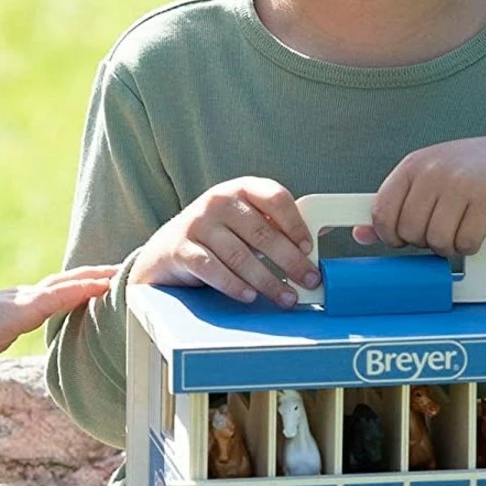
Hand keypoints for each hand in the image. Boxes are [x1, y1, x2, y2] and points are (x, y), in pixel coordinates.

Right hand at [0, 266, 119, 369]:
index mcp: (17, 306)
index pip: (55, 293)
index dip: (78, 286)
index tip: (101, 284)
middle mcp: (24, 296)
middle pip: (67, 281)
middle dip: (95, 275)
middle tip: (121, 270)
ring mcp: (25, 300)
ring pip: (69, 283)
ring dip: (98, 277)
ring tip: (123, 273)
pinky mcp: (24, 308)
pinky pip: (61, 296)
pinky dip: (84, 288)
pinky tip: (105, 285)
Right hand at [127, 178, 319, 305]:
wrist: (165, 249)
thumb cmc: (215, 236)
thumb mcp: (244, 221)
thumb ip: (275, 226)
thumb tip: (319, 236)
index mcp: (240, 189)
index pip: (275, 197)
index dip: (296, 223)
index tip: (309, 248)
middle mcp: (218, 201)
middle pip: (262, 232)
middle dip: (290, 261)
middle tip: (309, 280)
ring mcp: (198, 224)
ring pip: (240, 256)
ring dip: (267, 281)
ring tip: (285, 297)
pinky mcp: (182, 249)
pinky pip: (213, 270)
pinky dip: (234, 285)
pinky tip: (249, 295)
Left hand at [362, 138, 485, 256]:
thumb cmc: (467, 175)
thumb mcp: (427, 180)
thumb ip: (395, 206)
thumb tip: (360, 235)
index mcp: (413, 165)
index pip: (382, 212)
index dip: (390, 234)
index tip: (402, 237)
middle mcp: (435, 171)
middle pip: (410, 232)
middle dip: (422, 241)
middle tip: (439, 230)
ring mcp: (462, 183)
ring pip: (437, 241)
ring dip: (447, 246)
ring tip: (458, 229)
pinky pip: (465, 243)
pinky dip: (469, 246)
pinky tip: (475, 230)